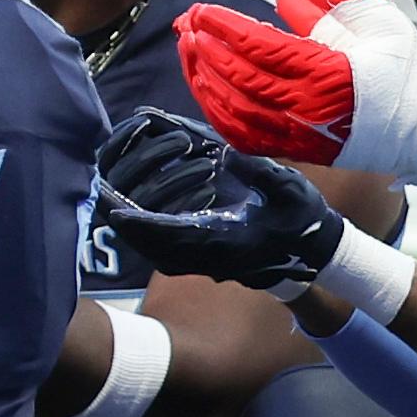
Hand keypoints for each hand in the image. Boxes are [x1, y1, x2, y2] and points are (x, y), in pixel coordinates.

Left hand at [95, 112, 346, 294]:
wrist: (317, 251)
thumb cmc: (303, 218)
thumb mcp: (288, 188)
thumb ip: (259, 171)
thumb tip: (225, 154)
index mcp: (227, 241)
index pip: (174, 234)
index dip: (142, 221)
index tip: (114, 208)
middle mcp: (212, 256)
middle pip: (156, 249)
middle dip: (127, 226)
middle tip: (99, 201)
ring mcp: (210, 261)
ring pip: (159, 253)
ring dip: (135, 232)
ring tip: (109, 207)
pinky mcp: (211, 259)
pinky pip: (170, 253)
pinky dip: (150, 235)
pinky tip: (136, 216)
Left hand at [170, 0, 416, 193]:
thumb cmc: (413, 73)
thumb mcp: (379, 20)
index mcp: (329, 75)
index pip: (260, 49)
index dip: (225, 29)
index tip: (201, 11)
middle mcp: (309, 111)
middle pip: (238, 80)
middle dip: (204, 51)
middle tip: (187, 24)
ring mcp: (303, 137)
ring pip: (234, 114)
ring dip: (203, 81)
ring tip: (189, 51)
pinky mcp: (301, 152)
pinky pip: (246, 137)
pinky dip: (219, 114)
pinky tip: (205, 89)